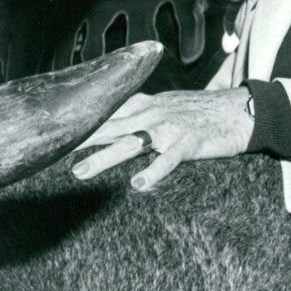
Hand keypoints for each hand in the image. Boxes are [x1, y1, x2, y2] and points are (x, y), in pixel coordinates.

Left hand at [69, 89, 252, 190]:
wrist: (241, 110)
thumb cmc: (202, 112)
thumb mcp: (166, 106)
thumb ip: (139, 113)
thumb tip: (112, 122)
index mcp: (144, 105)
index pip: (104, 112)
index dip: (78, 122)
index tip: (51, 131)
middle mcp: (152, 113)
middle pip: (108, 127)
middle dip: (78, 140)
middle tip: (49, 152)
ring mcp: (169, 128)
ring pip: (130, 143)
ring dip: (103, 158)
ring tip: (79, 173)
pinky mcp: (188, 143)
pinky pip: (168, 160)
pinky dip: (152, 172)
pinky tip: (137, 186)